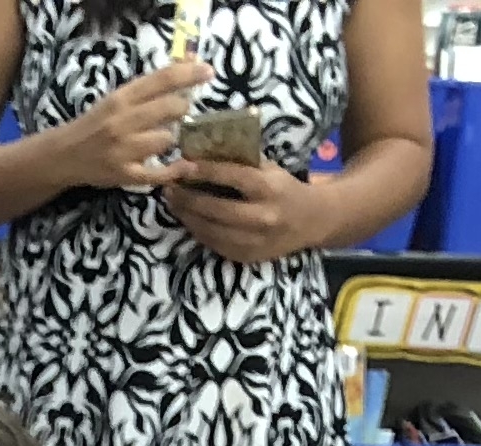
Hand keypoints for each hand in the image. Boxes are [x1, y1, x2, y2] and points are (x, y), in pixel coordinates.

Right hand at [61, 54, 204, 190]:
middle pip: (171, 108)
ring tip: (167, 138)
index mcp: (122, 98)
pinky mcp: (125, 174)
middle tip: (181, 113)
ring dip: (174, 138)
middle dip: (183, 109)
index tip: (208, 71)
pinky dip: (176, 171)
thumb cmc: (96, 123)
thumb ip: (151, 85)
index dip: (190, 73)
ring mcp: (124, 150)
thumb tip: (189, 61)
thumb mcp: (119, 98)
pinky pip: (159, 173)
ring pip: (168, 139)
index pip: (162, 79)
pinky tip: (185, 166)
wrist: (64, 155)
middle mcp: (123, 121)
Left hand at [167, 154, 318, 260]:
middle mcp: (262, 216)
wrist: (311, 221)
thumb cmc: (284, 189)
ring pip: (210, 230)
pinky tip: (189, 220)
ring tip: (173, 204)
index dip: (203, 171)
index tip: (180, 166)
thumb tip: (203, 155)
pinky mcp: (247, 256)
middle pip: (215, 209)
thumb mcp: (270, 170)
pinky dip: (198, 232)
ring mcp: (254, 240)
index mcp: (269, 188)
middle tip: (169, 188)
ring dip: (187, 217)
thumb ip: (242, 164)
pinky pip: (215, 244)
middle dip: (187, 199)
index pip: (232, 177)